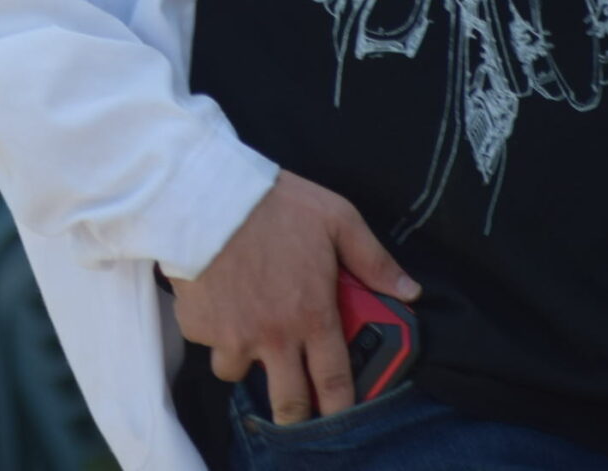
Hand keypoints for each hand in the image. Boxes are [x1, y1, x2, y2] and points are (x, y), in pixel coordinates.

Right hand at [169, 171, 419, 423]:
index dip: (339, 407)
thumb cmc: (274, 204)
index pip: (334, 381)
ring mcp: (232, 336)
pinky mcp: (198, 326)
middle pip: (287, 402)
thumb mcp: (336, 219)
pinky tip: (216, 300)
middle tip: (294, 403)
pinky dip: (212, 329)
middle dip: (294, 412)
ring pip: (237, 372)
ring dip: (244, 359)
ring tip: (246, 332)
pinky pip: (206, 340)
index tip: (338, 412)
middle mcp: (273, 336)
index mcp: (312, 316)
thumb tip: (409, 291)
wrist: (205, 195)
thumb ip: (373, 259)